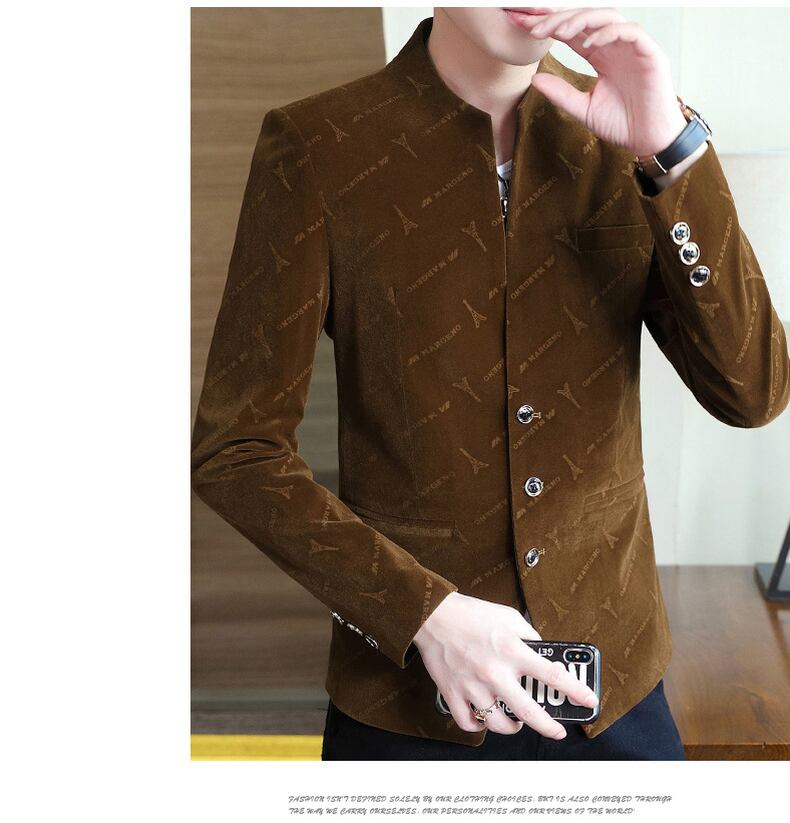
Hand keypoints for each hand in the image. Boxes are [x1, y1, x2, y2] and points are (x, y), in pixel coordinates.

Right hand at [413, 591, 598, 738]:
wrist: (432, 615)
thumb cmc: (470, 614)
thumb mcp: (508, 616)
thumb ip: (529, 635)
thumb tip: (542, 651)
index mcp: (511, 650)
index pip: (553, 675)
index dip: (576, 691)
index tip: (589, 700)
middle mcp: (494, 672)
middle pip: (529, 712)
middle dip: (549, 727)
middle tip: (557, 731)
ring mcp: (472, 686)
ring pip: (499, 724)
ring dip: (512, 727)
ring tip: (516, 721)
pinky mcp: (453, 693)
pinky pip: (469, 723)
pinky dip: (479, 725)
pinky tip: (485, 717)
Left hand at [514, 7, 687, 156]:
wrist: (648, 140)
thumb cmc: (621, 124)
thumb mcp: (583, 108)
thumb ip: (561, 93)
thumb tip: (534, 79)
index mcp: (600, 56)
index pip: (572, 33)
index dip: (549, 28)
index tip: (524, 28)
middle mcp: (615, 46)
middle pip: (585, 19)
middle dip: (559, 19)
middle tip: (535, 26)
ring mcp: (632, 47)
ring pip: (607, 17)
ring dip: (582, 20)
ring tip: (560, 31)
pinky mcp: (649, 53)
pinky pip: (630, 31)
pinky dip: (608, 33)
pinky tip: (589, 43)